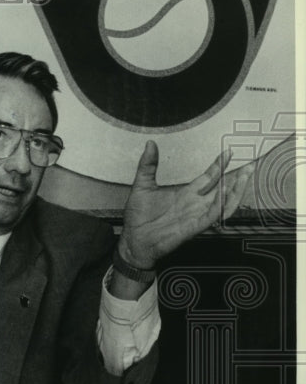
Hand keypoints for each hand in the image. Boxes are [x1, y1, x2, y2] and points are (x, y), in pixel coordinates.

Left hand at [119, 141, 254, 268]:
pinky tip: (226, 195)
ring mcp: (196, 215)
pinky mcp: (193, 227)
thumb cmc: (138, 215)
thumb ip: (147, 165)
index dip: (219, 165)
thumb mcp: (142, 185)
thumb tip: (150, 143)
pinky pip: (212, 216)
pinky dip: (220, 206)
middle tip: (250, 165)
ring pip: (223, 203)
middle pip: (222, 189)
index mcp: (186, 194)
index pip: (209, 177)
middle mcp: (195, 204)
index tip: (228, 151)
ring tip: (244, 177)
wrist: (134, 239)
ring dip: (234, 191)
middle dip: (237, 178)